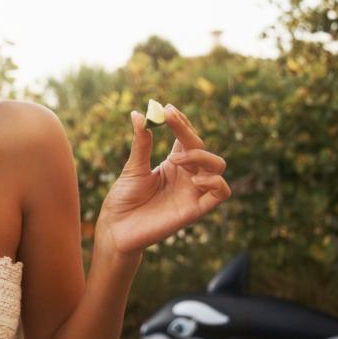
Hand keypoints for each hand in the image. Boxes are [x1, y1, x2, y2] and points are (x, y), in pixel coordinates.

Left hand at [97, 104, 230, 256]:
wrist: (116, 229)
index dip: (181, 122)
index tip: (166, 109)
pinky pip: (221, 193)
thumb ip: (141, 143)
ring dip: (201, 156)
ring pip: (217, 166)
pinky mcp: (196, 209)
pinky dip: (214, 181)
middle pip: (201, 148)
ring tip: (175, 159)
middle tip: (168, 121)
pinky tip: (194, 179)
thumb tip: (138, 114)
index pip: (187, 138)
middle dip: (187, 132)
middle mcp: (187, 176)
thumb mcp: (133, 168)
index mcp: (174, 164)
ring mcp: (193, 192)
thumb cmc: (123, 200)